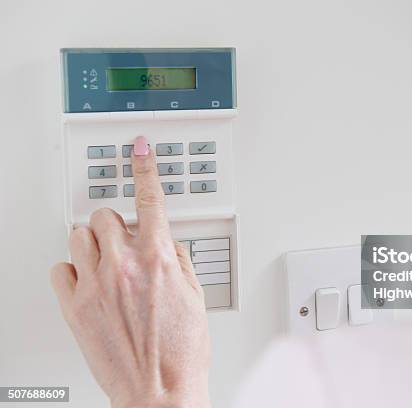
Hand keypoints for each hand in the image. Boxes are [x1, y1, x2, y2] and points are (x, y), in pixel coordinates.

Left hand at [50, 136, 209, 407]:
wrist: (160, 390)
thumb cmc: (182, 351)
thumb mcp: (196, 296)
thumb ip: (180, 260)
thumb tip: (167, 243)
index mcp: (160, 260)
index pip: (151, 199)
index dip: (145, 166)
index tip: (139, 148)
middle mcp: (125, 267)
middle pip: (106, 214)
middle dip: (117, 222)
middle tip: (125, 240)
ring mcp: (96, 285)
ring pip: (79, 234)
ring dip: (94, 241)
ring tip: (106, 261)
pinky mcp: (75, 307)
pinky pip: (59, 269)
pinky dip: (72, 269)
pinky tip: (88, 280)